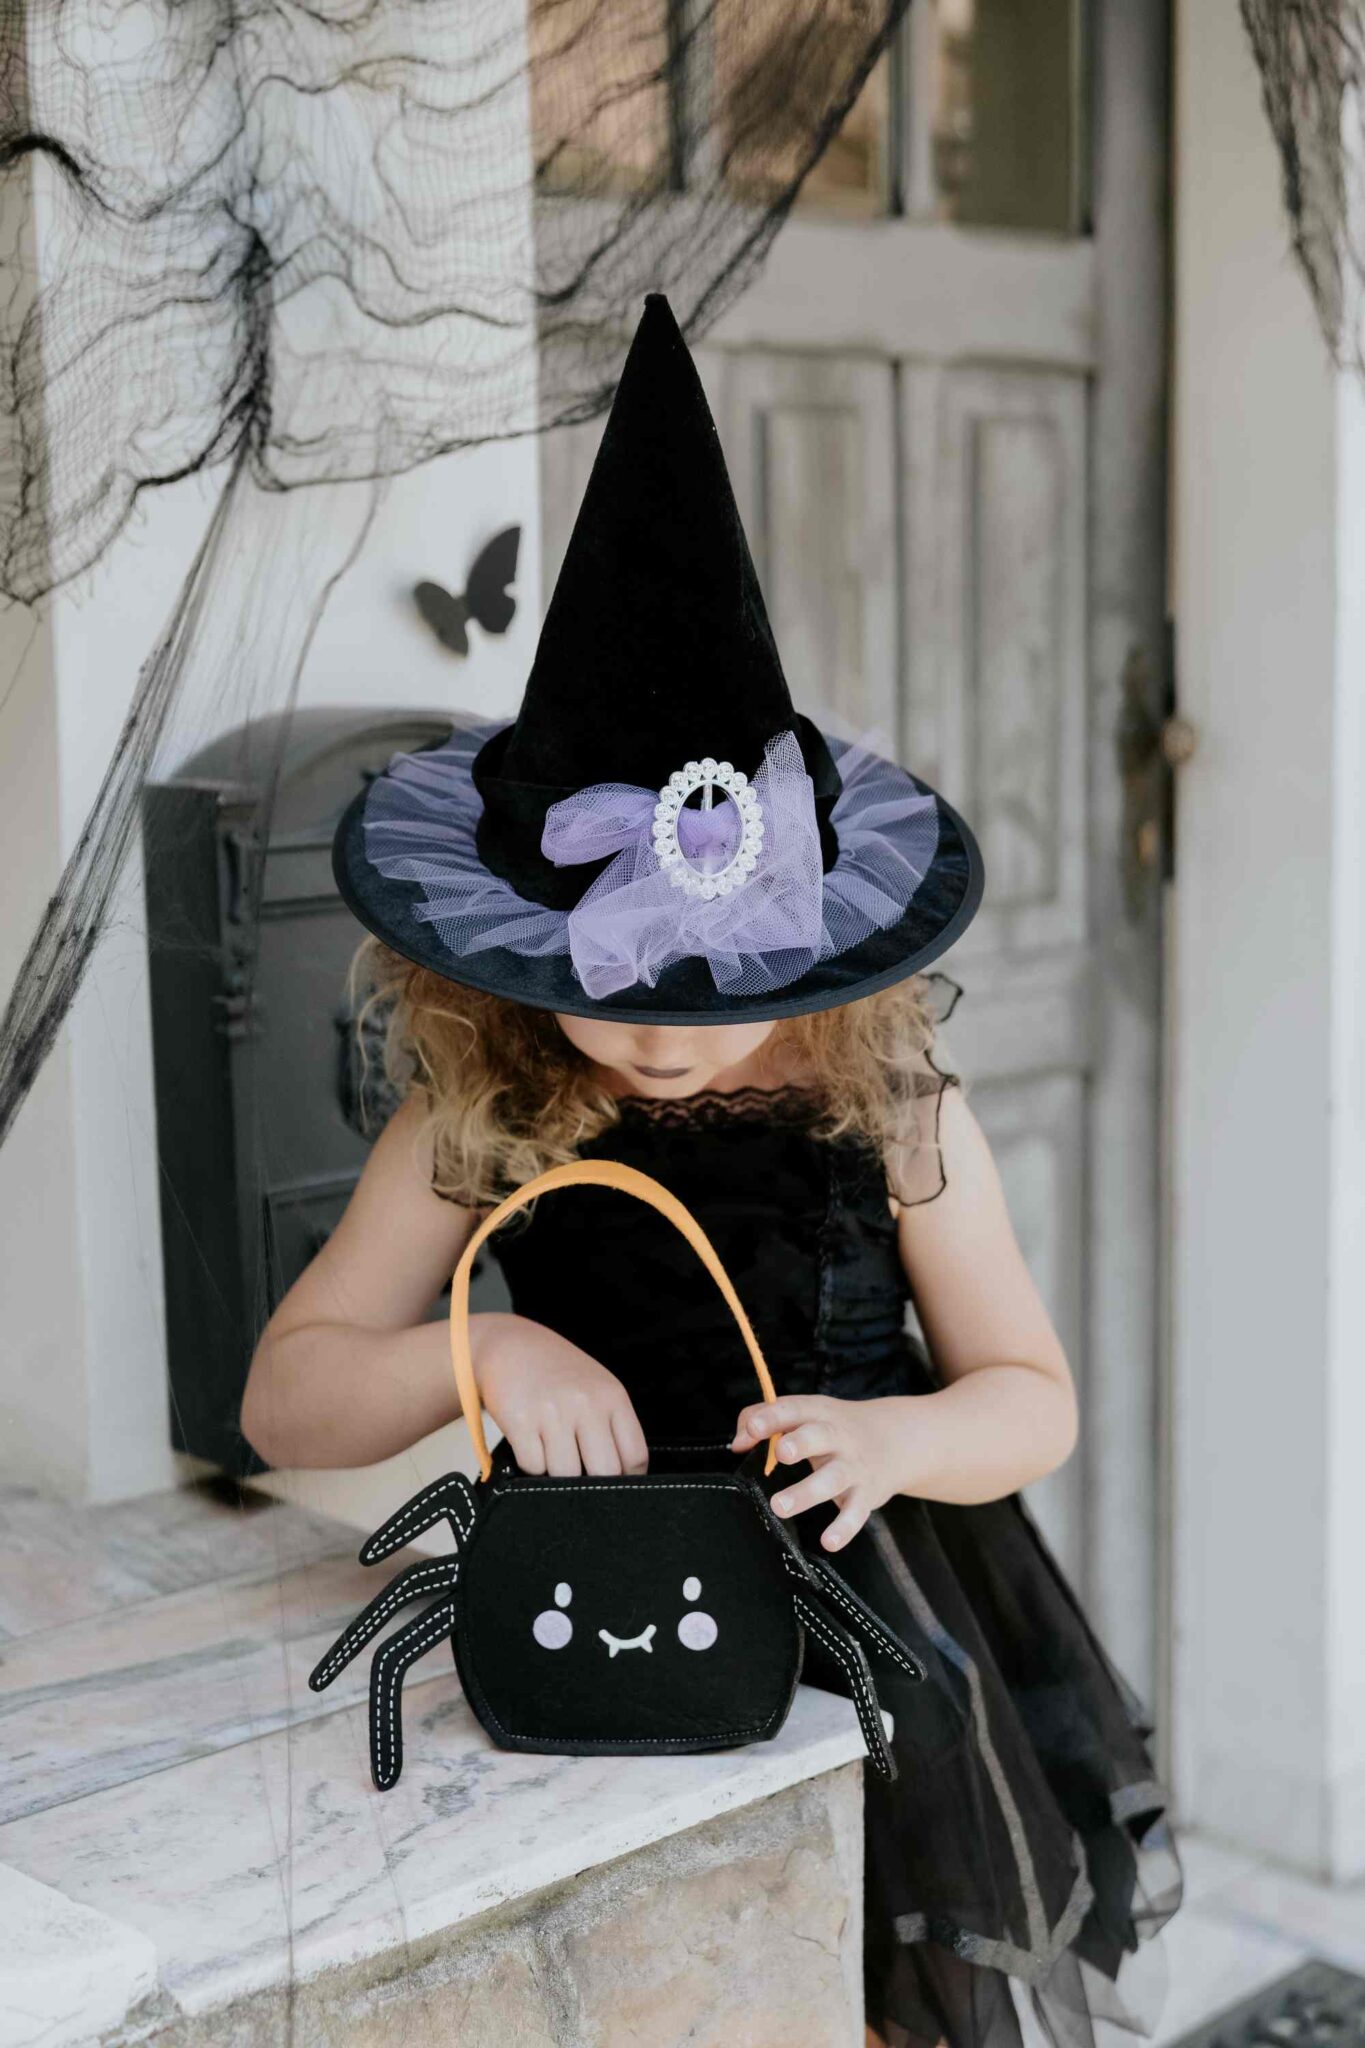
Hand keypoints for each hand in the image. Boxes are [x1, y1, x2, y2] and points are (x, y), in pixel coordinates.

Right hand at [474, 1314, 648, 1476]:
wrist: (510, 1344)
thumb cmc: (559, 1373)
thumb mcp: (597, 1387)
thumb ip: (612, 1427)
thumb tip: (620, 1479)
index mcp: (612, 1396)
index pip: (635, 1456)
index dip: (627, 1478)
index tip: (614, 1482)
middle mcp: (586, 1403)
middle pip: (605, 1472)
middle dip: (594, 1484)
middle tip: (581, 1476)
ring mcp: (552, 1412)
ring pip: (566, 1474)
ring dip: (558, 1473)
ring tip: (552, 1452)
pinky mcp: (520, 1421)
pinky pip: (534, 1466)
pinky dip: (532, 1464)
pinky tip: (532, 1444)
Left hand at [730, 1395, 899, 1551]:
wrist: (898, 1440)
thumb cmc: (835, 1427)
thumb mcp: (806, 1414)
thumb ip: (765, 1419)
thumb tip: (737, 1443)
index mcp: (817, 1412)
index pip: (793, 1409)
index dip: (772, 1417)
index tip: (753, 1428)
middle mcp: (837, 1437)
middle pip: (818, 1436)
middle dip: (800, 1443)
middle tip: (780, 1454)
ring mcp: (853, 1466)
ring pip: (832, 1478)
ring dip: (807, 1492)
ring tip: (780, 1506)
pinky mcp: (866, 1494)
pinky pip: (856, 1513)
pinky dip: (844, 1528)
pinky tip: (828, 1541)